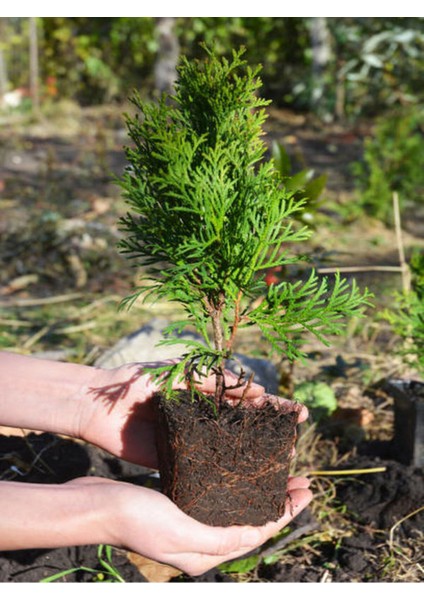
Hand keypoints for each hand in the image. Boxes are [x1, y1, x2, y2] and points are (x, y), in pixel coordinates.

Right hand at [69, 474, 311, 575]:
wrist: (95, 505)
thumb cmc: (134, 517)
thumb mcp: (179, 530)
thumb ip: (219, 538)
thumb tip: (257, 537)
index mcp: (205, 553)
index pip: (258, 533)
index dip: (287, 512)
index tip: (307, 489)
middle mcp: (201, 543)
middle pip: (252, 522)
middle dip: (280, 502)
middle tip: (302, 479)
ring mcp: (190, 525)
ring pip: (237, 510)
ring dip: (260, 493)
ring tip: (278, 475)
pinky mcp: (178, 507)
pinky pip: (217, 500)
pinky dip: (236, 487)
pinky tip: (239, 473)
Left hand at [78, 361, 307, 468]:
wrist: (101, 405)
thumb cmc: (140, 381)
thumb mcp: (180, 371)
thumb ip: (216, 380)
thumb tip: (257, 393)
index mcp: (209, 393)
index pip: (250, 399)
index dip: (276, 406)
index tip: (300, 413)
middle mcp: (206, 418)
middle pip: (247, 426)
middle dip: (274, 433)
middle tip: (296, 442)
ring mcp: (194, 440)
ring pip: (232, 449)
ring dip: (257, 456)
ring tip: (281, 465)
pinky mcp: (179, 459)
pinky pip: (207, 467)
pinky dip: (226, 474)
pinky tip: (245, 483)